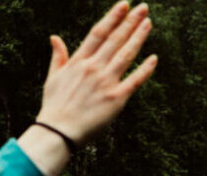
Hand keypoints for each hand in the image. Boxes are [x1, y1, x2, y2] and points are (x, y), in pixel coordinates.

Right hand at [35, 2, 156, 146]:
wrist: (58, 131)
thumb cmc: (55, 107)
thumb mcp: (53, 78)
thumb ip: (58, 57)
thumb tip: (55, 38)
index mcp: (79, 61)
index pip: (99, 33)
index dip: (113, 17)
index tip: (124, 5)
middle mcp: (93, 68)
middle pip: (115, 39)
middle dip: (130, 22)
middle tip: (144, 8)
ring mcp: (106, 83)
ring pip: (126, 55)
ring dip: (138, 37)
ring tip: (148, 23)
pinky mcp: (116, 99)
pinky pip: (134, 81)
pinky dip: (145, 69)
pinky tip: (154, 58)